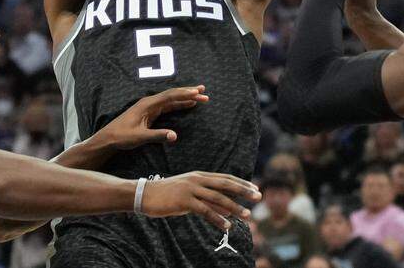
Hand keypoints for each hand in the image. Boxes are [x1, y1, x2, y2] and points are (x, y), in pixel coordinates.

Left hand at [96, 86, 207, 149]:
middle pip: (172, 95)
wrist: (108, 138)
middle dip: (188, 92)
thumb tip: (175, 136)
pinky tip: (188, 104)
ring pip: (171, 99)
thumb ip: (157, 136)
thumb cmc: (121, 136)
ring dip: (185, 97)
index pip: (169, 96)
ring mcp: (150, 107)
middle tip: (204, 91)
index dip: (184, 94)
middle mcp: (150, 102)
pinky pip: (168, 105)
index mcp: (147, 104)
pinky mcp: (150, 112)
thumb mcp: (140, 137)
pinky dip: (179, 104)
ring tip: (200, 96)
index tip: (197, 93)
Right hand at [141, 171, 260, 229]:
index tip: (255, 189)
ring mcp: (191, 189)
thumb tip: (227, 210)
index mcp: (199, 176)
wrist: (145, 194)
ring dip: (234, 207)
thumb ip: (208, 200)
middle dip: (243, 191)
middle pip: (226, 184)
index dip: (241, 183)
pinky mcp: (184, 201)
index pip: (225, 178)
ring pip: (218, 198)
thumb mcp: (190, 194)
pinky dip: (217, 218)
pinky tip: (226, 226)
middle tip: (258, 197)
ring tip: (247, 215)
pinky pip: (204, 210)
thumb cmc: (168, 195)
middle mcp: (197, 180)